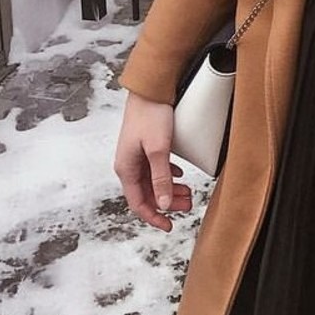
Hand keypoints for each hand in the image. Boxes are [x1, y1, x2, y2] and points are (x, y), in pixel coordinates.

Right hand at [114, 91, 191, 231]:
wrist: (150, 88)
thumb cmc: (151, 115)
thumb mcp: (158, 149)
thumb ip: (161, 178)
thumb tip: (163, 205)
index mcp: (126, 168)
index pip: (138, 203)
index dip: (154, 217)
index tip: (170, 225)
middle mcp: (128, 164)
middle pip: (147, 192)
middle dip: (167, 202)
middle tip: (188, 205)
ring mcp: (136, 154)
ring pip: (153, 180)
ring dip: (169, 189)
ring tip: (187, 193)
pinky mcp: (145, 145)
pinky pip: (155, 168)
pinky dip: (168, 175)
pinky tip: (179, 176)